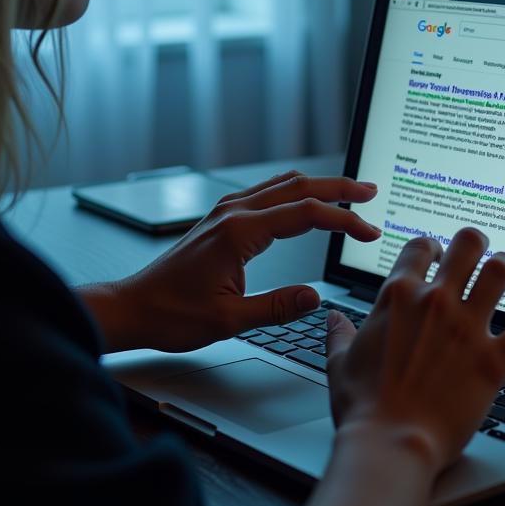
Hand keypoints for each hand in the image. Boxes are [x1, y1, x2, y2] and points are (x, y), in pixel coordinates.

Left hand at [83, 170, 380, 352]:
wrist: (132, 307)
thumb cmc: (171, 314)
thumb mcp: (228, 321)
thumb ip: (275, 308)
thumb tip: (315, 299)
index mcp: (239, 233)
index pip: (306, 215)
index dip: (344, 221)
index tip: (369, 232)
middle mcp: (233, 213)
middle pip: (298, 187)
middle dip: (339, 188)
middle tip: (371, 193)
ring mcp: (225, 212)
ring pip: (282, 185)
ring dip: (319, 186)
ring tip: (349, 192)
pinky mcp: (221, 219)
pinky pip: (266, 193)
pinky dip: (295, 192)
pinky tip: (305, 199)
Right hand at [324, 227, 504, 475]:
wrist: (391, 443)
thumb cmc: (364, 407)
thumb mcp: (339, 363)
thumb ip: (339, 334)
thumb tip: (332, 319)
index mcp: (398, 298)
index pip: (420, 247)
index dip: (430, 246)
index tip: (435, 253)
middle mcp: (436, 303)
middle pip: (467, 246)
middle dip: (474, 242)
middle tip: (477, 248)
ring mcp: (467, 329)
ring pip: (499, 273)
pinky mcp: (494, 360)